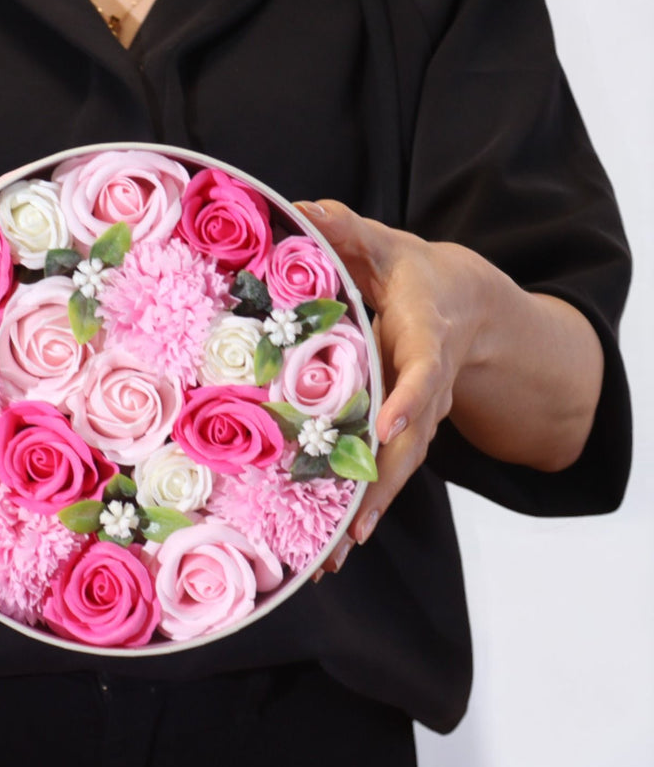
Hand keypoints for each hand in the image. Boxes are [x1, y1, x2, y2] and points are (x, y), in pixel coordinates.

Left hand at [296, 200, 492, 573]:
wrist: (461, 306)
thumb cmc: (414, 273)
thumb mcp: (387, 245)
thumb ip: (349, 230)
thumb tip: (304, 208)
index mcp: (426, 338)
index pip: (425, 371)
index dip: (409, 399)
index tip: (388, 426)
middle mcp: (427, 388)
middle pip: (412, 442)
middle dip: (383, 485)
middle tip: (352, 527)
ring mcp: (418, 417)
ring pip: (397, 470)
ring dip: (367, 513)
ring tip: (332, 559)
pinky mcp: (401, 434)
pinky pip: (384, 474)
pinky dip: (360, 510)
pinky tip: (329, 549)